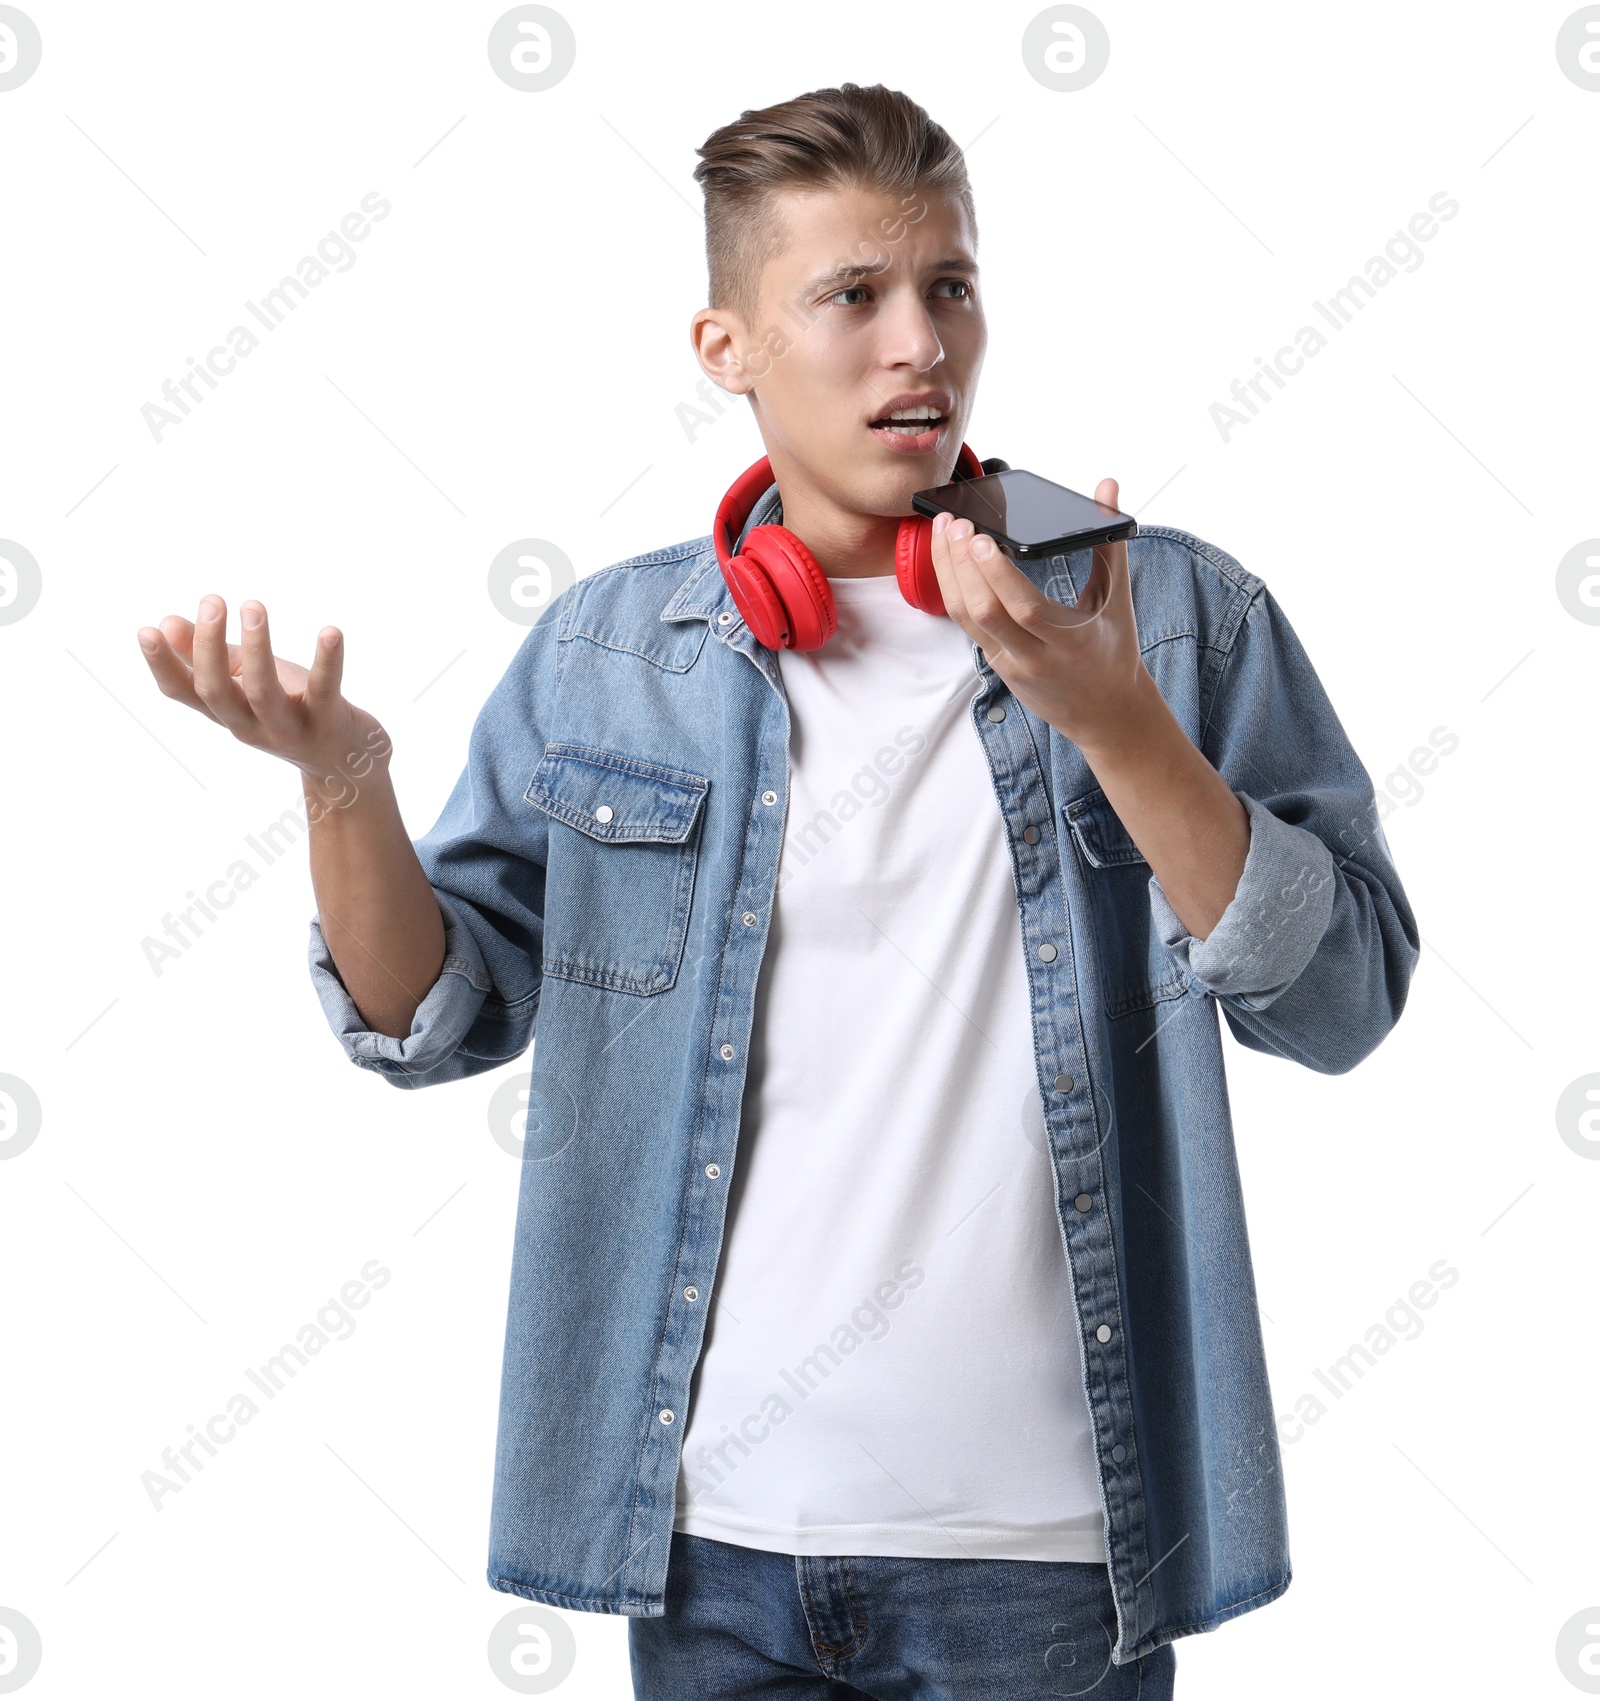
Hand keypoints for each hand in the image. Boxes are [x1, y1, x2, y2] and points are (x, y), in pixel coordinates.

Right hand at [137, 596, 390, 805]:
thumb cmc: (293, 712)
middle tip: (212, 601)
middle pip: (216, 691)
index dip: (162, 665)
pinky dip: (328, 661)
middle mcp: (251, 726)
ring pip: (263, 692)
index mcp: (227, 713)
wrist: (348, 766)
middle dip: (209, 646)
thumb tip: (166, 622)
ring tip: (253, 607)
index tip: (146, 631)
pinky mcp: (330, 723)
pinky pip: (326, 690)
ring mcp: (290, 728)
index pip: (182, 693)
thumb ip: (211, 657)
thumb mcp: (248, 682)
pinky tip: (330, 632)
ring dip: (258, 648)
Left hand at [928, 476, 1151, 754]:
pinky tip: (948, 561)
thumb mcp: (1118, 600)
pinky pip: (965, 626)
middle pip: (983, 611)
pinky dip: (953, 590)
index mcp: (1069, 641)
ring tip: (943, 534)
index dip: (996, 573)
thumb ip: (1109, 542)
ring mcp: (1008, 664)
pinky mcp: (994, 665)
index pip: (1023, 607)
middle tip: (952, 524)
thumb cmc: (1114, 653)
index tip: (978, 538)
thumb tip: (1107, 488)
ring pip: (965, 619)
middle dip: (960, 565)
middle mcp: (1033, 657)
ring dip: (948, 574)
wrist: (1105, 713)